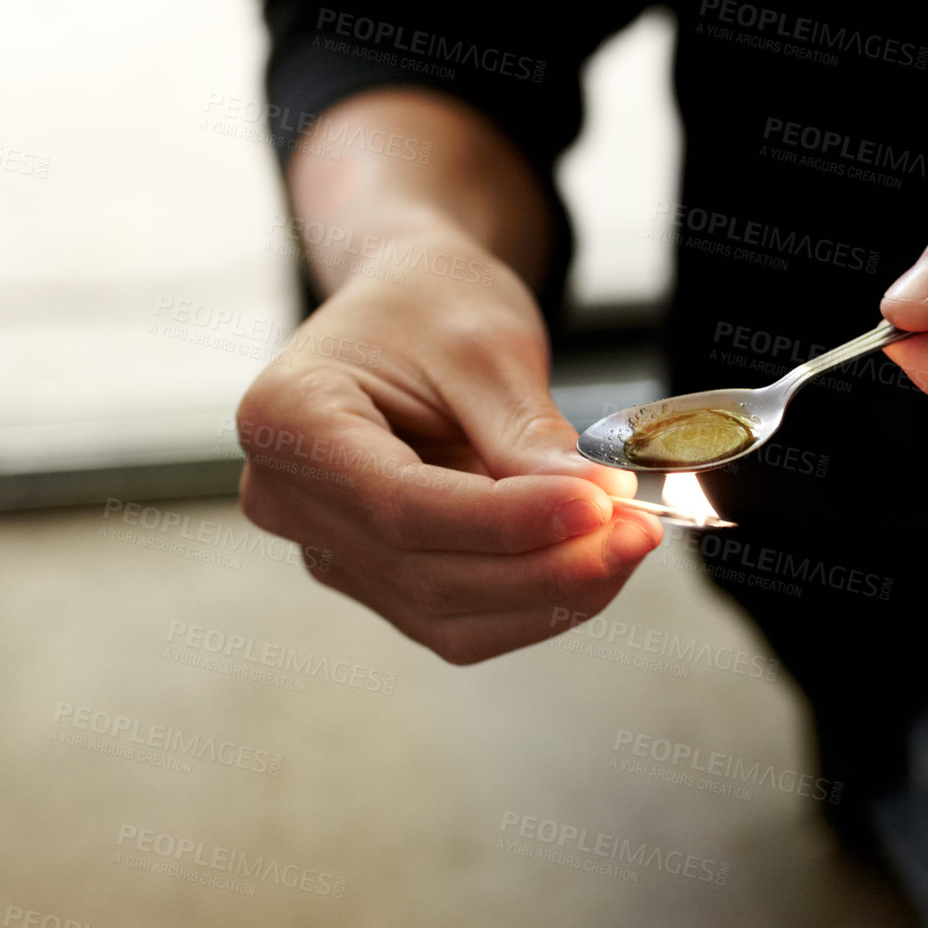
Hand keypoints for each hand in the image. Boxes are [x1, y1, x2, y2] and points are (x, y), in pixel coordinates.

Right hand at [236, 248, 660, 663]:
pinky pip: (458, 622)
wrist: (408, 306)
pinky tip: (593, 563)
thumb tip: (595, 509)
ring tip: (630, 542)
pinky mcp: (376, 580)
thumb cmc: (431, 304)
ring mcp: (328, 549)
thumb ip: (529, 434)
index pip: (401, 503)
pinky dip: (534, 603)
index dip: (508, 521)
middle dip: (546, 566)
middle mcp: (286, 497)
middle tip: (641, 531)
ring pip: (446, 615)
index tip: (601, 509)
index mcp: (288, 418)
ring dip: (551, 594)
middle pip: (425, 572)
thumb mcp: (486, 344)